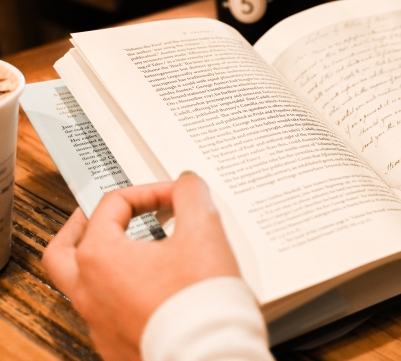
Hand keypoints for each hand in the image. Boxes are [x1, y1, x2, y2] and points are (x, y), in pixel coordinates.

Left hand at [42, 172, 239, 360]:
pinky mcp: (116, 343)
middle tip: (106, 216)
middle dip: (84, 225)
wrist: (208, 354)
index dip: (149, 191)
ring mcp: (99, 322)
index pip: (112, 206)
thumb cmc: (199, 301)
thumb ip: (192, 196)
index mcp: (100, 258)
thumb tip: (188, 183)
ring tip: (129, 250)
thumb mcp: (204, 232)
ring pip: (81, 284)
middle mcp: (89, 291)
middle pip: (64, 249)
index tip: (176, 197)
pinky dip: (117, 291)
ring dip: (102, 260)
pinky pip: (104, 312)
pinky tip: (147, 288)